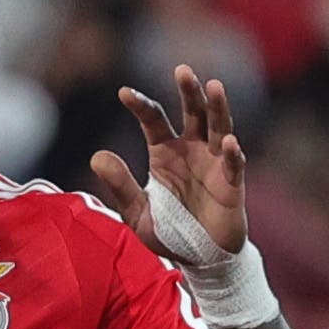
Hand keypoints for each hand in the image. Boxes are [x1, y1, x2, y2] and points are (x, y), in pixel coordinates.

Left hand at [88, 65, 247, 261]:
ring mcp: (214, 163)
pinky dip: (231, 152)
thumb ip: (119, 185)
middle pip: (192, 112)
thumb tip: (95, 156)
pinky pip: (233, 164)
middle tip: (182, 69)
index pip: (153, 120)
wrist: (199, 259)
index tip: (124, 93)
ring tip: (214, 85)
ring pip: (217, 127)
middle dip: (188, 91)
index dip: (140, 105)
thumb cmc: (169, 231)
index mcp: (165, 152)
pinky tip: (228, 141)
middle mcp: (191, 150)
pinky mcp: (232, 183)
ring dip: (217, 107)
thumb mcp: (136, 212)